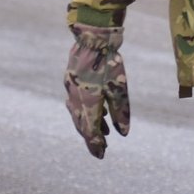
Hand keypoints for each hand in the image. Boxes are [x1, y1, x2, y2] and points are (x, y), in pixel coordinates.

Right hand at [64, 23, 129, 157]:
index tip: (101, 156)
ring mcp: (71, 88)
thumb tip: (123, 133)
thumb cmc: (109, 63)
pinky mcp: (70, 79)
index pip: (90, 130)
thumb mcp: (120, 89)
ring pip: (77, 113)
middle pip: (81, 124)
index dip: (96, 144)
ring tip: (103, 133)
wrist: (92, 38)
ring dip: (89, 125)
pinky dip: (85, 111)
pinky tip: (97, 111)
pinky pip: (75, 101)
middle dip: (91, 138)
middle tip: (101, 149)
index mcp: (87, 102)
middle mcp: (75, 98)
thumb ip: (120, 112)